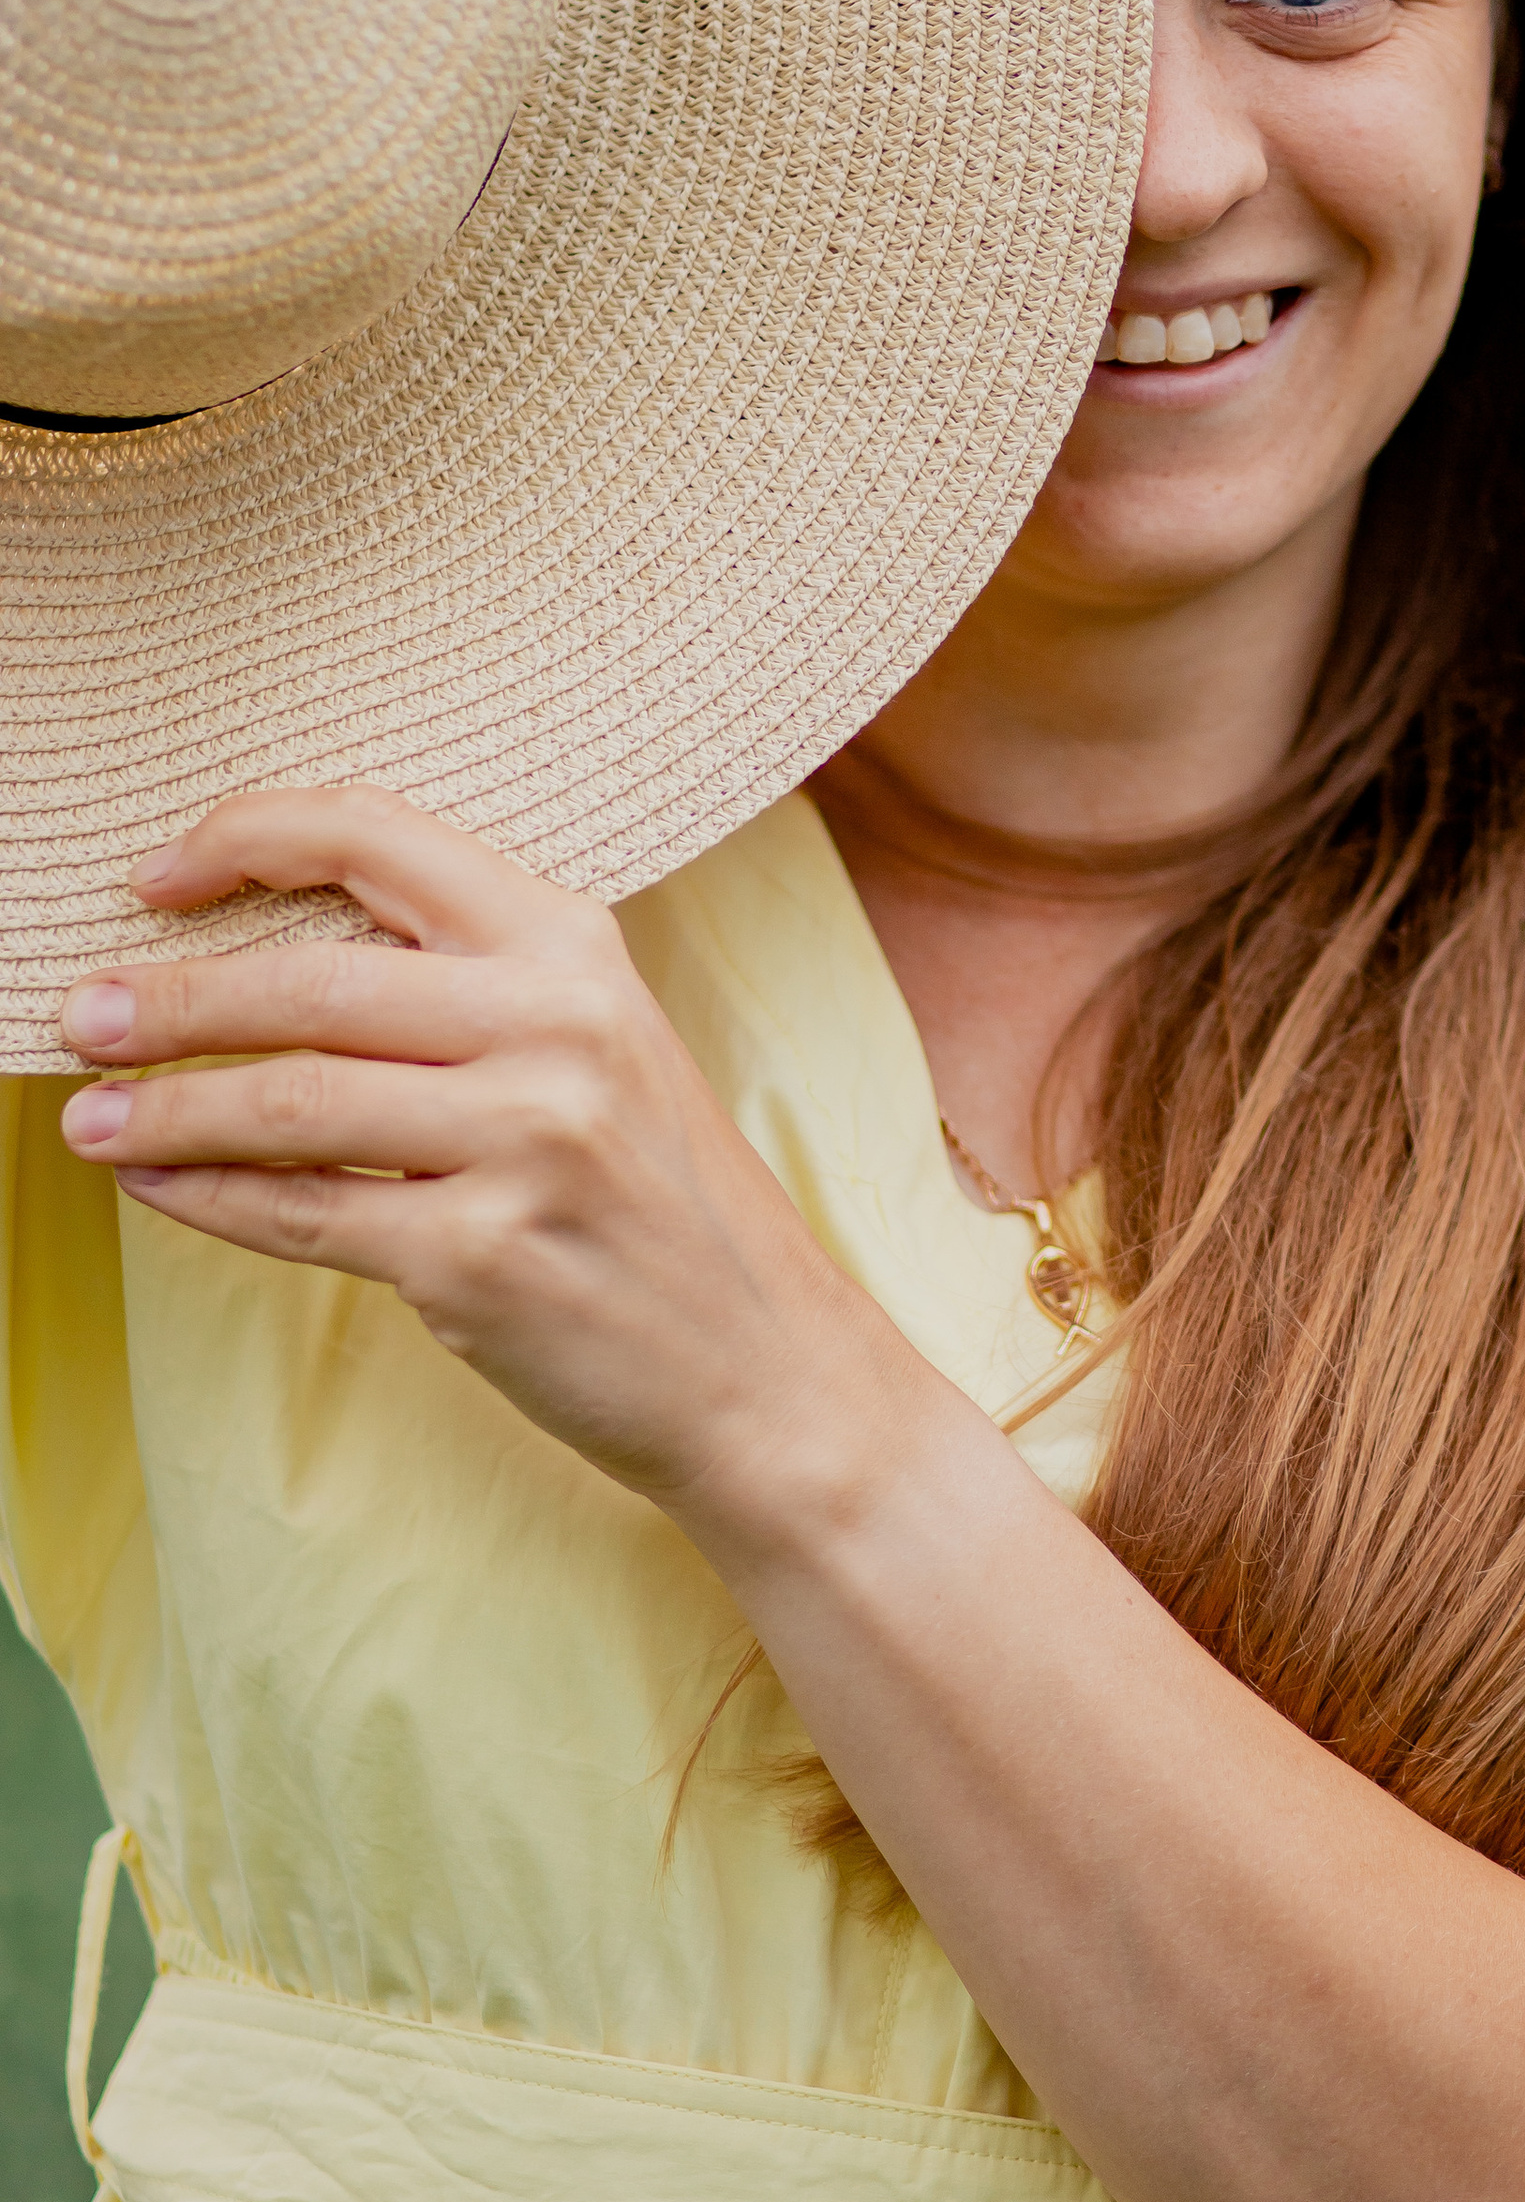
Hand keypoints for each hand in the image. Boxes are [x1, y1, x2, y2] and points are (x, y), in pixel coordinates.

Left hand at [54, 787, 869, 1513]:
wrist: (767, 1365)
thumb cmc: (666, 1205)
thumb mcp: (603, 1048)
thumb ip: (475, 988)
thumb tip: (275, 963)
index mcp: (575, 947)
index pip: (378, 836)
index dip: (246, 836)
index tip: (159, 876)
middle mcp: (555, 1026)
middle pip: (307, 981)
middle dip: (168, 998)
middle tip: (80, 1013)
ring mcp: (521, 1142)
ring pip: (285, 1101)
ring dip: (161, 1108)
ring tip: (88, 1115)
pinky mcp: (476, 1258)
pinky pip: (297, 1212)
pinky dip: (202, 1198)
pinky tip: (153, 1187)